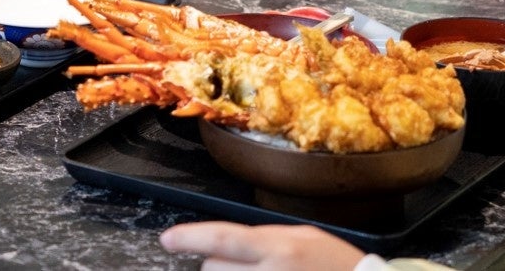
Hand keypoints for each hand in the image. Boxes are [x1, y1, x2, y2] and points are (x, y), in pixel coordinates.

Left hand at [161, 221, 367, 269]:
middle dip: (220, 266)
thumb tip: (230, 243)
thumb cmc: (337, 266)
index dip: (190, 238)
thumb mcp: (303, 238)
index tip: (167, 240)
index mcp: (279, 248)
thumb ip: (265, 240)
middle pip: (214, 269)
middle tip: (243, 265)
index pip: (224, 238)